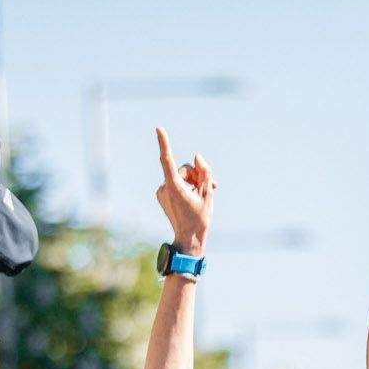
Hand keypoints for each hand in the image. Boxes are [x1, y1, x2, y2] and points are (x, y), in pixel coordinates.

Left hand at [154, 128, 214, 256]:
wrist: (188, 239)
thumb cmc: (200, 218)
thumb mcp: (208, 193)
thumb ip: (205, 172)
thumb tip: (197, 157)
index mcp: (174, 187)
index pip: (167, 160)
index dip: (164, 143)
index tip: (158, 129)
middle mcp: (164, 187)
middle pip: (183, 169)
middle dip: (196, 175)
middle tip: (209, 188)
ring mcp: (161, 191)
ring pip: (180, 176)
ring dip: (192, 182)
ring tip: (202, 195)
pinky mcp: (162, 194)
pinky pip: (176, 183)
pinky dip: (185, 186)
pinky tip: (192, 198)